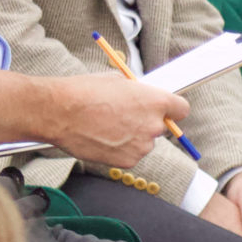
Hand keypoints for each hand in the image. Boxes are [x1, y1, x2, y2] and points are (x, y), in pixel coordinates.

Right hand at [46, 73, 187, 169]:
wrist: (59, 112)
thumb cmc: (85, 92)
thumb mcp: (117, 81)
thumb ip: (137, 92)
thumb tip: (142, 97)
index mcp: (155, 101)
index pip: (181, 109)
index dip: (172, 109)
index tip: (164, 110)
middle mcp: (153, 125)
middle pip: (161, 127)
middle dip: (146, 123)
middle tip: (123, 117)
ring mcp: (141, 146)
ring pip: (144, 142)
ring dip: (132, 137)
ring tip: (106, 127)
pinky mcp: (128, 161)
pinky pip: (130, 155)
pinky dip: (120, 150)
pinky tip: (102, 138)